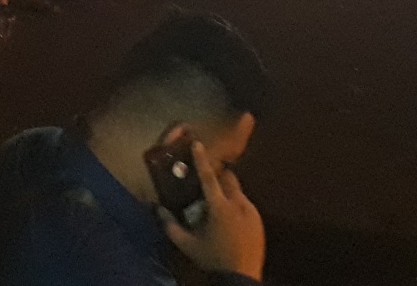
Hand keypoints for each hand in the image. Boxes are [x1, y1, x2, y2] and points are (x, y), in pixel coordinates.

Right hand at [160, 137, 263, 280]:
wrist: (242, 277)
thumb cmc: (212, 259)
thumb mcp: (187, 245)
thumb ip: (170, 226)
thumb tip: (157, 209)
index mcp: (219, 207)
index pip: (209, 177)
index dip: (202, 159)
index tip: (198, 144)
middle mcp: (238, 204)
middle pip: (228, 179)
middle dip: (219, 178)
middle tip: (208, 185)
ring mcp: (251, 211)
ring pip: (238, 192)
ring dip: (228, 194)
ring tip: (219, 209)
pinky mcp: (259, 220)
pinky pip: (246, 205)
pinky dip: (237, 207)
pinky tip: (230, 222)